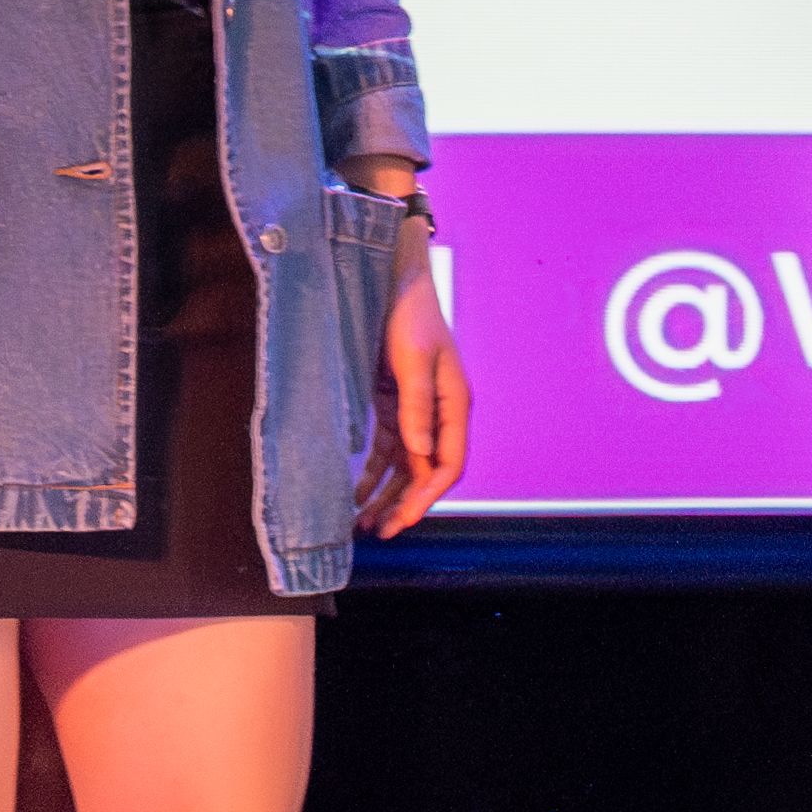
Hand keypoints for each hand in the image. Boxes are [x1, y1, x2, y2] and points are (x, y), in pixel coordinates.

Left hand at [365, 211, 472, 536]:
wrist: (393, 279)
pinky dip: (373, 472)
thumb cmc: (410, 314)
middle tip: (381, 532)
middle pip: (426, 471)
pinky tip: (357, 493)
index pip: (449, 462)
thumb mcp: (414, 359)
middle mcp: (439, 412)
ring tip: (364, 523)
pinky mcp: (395, 404)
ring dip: (387, 494)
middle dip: (404, 503)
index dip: (428, 495)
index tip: (405, 520)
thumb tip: (419, 454)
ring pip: (406, 465)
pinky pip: (387, 448)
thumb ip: (417, 406)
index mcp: (455, 402)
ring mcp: (417, 410)